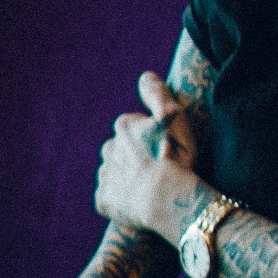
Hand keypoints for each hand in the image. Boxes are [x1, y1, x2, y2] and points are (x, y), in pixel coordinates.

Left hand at [95, 73, 203, 238]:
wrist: (165, 198)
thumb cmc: (174, 155)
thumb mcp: (173, 117)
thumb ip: (157, 94)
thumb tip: (144, 76)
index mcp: (124, 126)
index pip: (134, 125)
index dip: (152, 135)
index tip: (167, 146)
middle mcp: (108, 148)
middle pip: (122, 149)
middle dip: (136, 155)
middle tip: (160, 167)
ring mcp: (105, 175)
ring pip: (116, 172)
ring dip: (129, 177)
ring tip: (152, 187)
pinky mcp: (103, 200)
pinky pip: (112, 196)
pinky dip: (123, 198)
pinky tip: (142, 202)